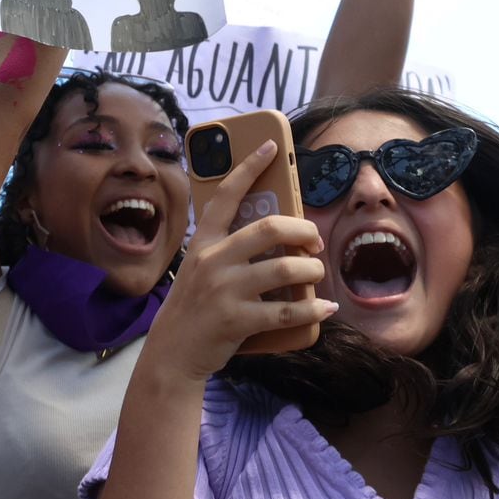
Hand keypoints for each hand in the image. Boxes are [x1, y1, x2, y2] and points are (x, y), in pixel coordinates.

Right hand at [143, 141, 333, 381]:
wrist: (172, 353)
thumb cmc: (193, 307)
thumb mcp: (199, 269)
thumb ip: (226, 250)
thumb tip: (275, 236)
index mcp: (203, 243)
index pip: (226, 195)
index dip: (249, 166)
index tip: (271, 145)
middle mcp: (212, 261)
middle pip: (269, 229)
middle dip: (303, 230)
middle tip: (314, 239)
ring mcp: (224, 291)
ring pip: (286, 269)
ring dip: (312, 270)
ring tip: (318, 274)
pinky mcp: (238, 320)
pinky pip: (288, 311)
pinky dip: (314, 309)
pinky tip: (326, 308)